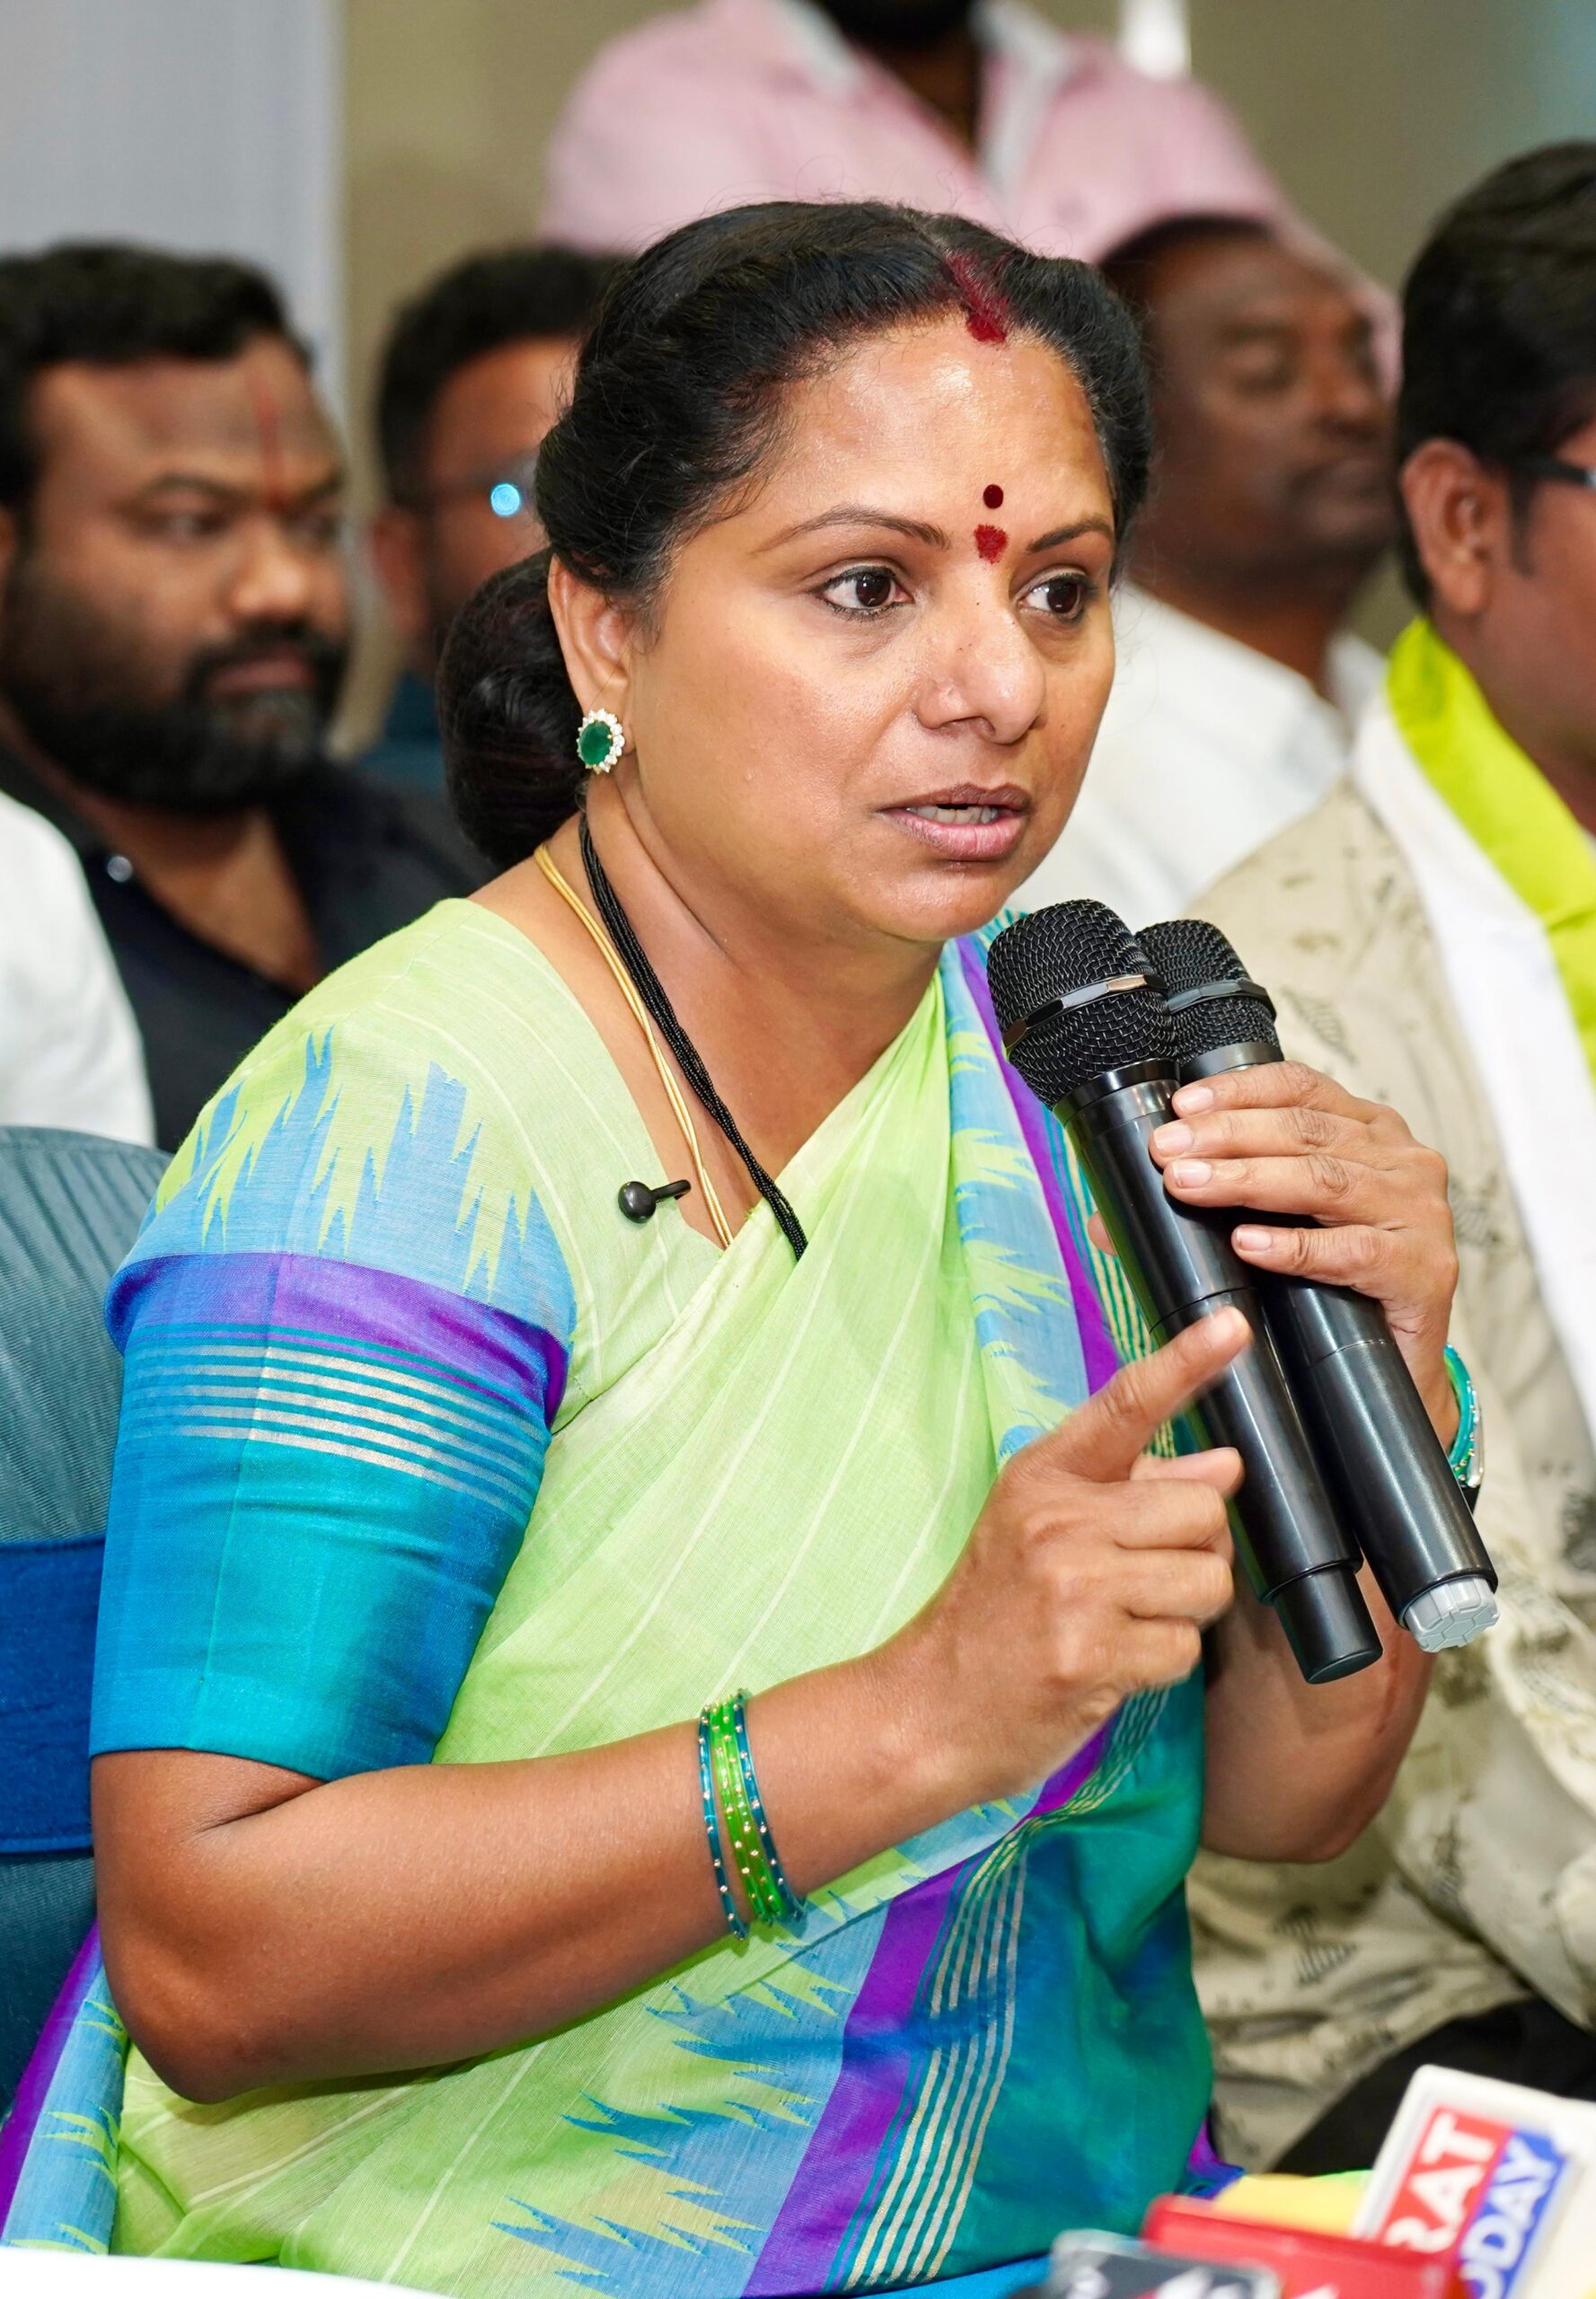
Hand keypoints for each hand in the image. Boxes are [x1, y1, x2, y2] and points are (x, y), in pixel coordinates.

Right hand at [880, 1310, 1247, 1811]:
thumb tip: (1226, 1463)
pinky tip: (1111, 1665)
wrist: (928, 1709)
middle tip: (1143, 1578)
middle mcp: (1057, 1521)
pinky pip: (1184, 1646)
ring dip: (1185, 1611)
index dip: (1186, 1362)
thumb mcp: (1042, 1530)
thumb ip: (1134, 1490)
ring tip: (1125, 1623)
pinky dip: (1161, 1662)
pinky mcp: (1091, 1655)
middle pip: (1202, 1507)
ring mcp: (1074, 1588)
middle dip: (1194, 1549)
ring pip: (1207, 1580)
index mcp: (1043, 1476)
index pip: (1125, 1405)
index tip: (1234, 1326)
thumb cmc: (992, 1617)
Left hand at [1147, 1061, 1459, 1439]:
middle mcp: (1403, 1160)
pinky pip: (1353, 1250)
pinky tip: (1248, 1245)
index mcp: (1369, 1131)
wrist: (1392, 1375)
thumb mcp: (1270, 1229)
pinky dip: (1296, 1246)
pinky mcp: (1424, 1270)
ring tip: (1189, 1187)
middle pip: (1307, 1131)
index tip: (1180, 1109)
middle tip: (1167, 1153)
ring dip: (1248, 1181)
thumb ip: (1208, 1206)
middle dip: (1227, 1137)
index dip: (1238, 1092)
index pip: (1301, 1088)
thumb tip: (1107, 1218)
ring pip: (1326, 1181)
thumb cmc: (1329, 1289)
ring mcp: (1421, 1213)